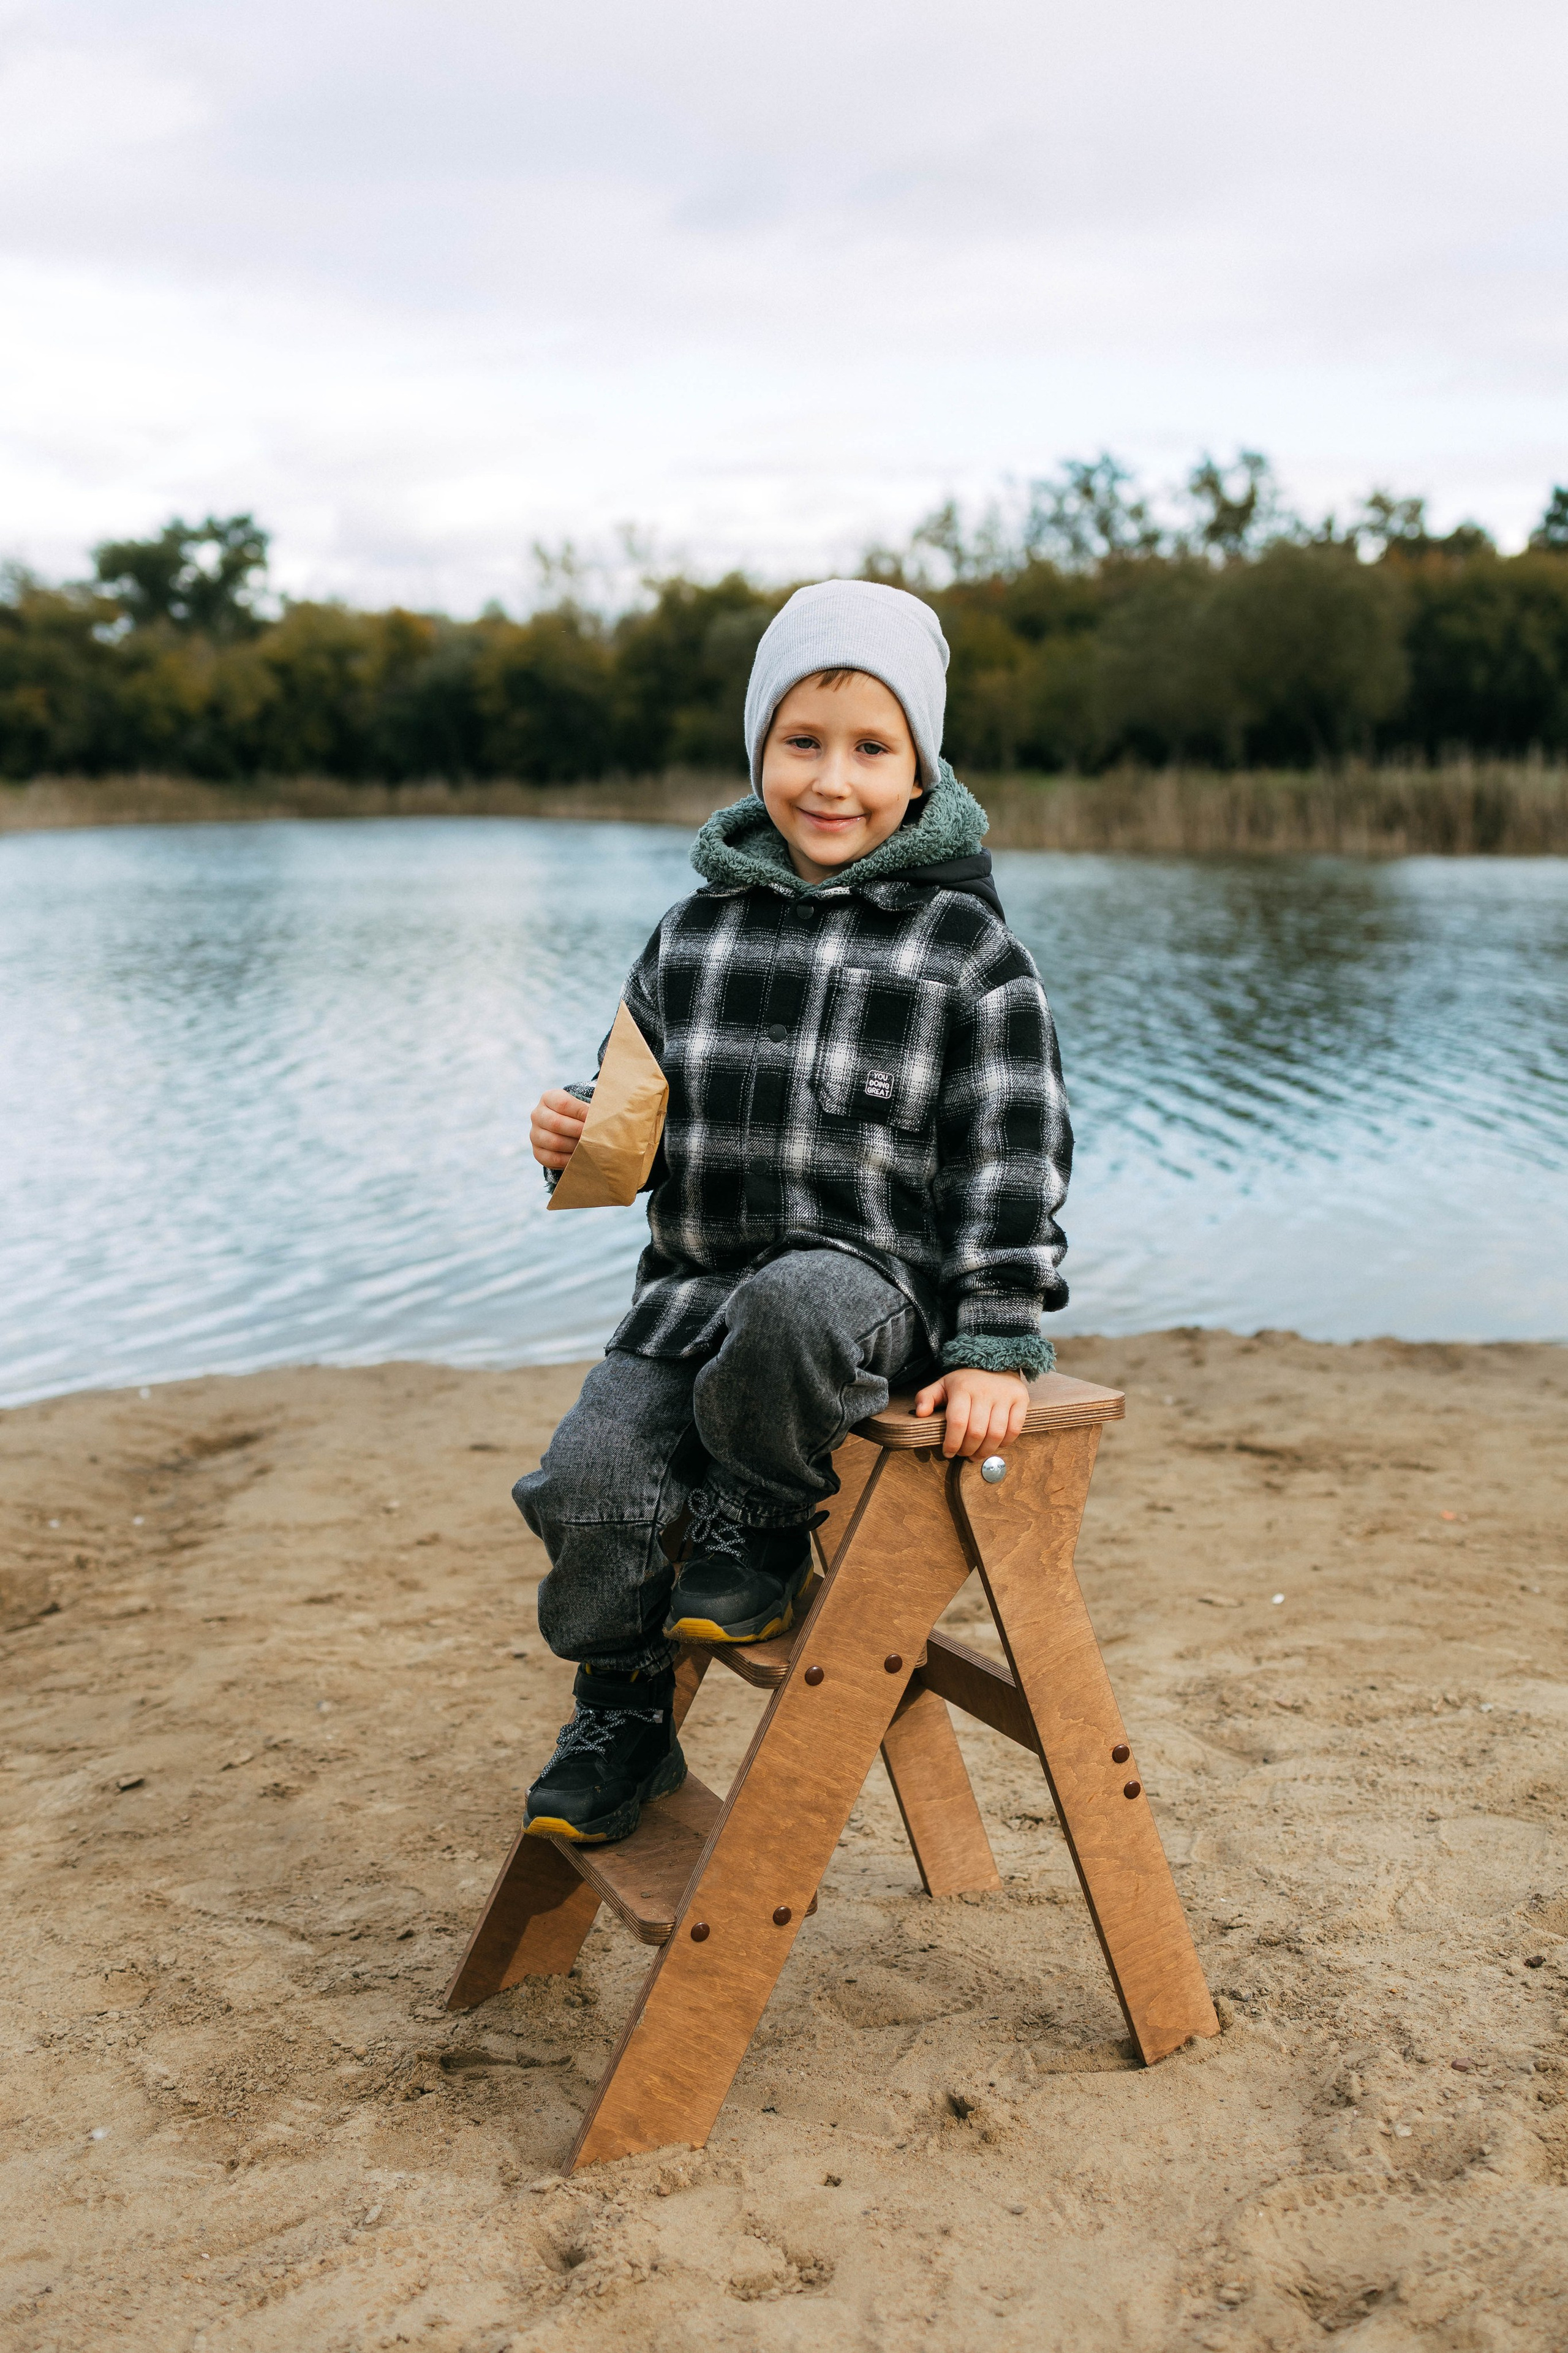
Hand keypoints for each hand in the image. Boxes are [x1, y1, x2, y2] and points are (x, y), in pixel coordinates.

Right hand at [531, 1088, 588, 1170]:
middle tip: (593, 1135)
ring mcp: (535, 1134)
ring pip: (554, 1142)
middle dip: (578, 1130)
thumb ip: (592, 1110)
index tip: (595, 1118)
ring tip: (589, 1146)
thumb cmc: (580, 1115)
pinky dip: (569, 1160)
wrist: (568, 1129)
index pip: (563, 1104)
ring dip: (574, 1146)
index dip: (581, 1112)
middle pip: (556, 1123)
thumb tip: (603, 1119)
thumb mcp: (583, 1107)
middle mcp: (537, 1115)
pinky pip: (553, 1159)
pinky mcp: (538, 1152)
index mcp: (548, 1098)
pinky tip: (581, 1156)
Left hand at [913, 1367, 1029, 1460]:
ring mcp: (1005, 1395)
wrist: (995, 1362)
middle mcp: (984, 1391)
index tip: (948, 1452)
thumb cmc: (966, 1380)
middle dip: (968, 1449)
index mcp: (962, 1388)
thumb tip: (920, 1413)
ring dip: (985, 1451)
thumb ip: (927, 1397)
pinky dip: (1005, 1443)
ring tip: (977, 1454)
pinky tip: (995, 1445)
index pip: (957, 1422)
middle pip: (976, 1432)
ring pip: (996, 1434)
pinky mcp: (1021, 1399)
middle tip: (963, 1454)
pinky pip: (1014, 1429)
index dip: (952, 1443)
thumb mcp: (943, 1384)